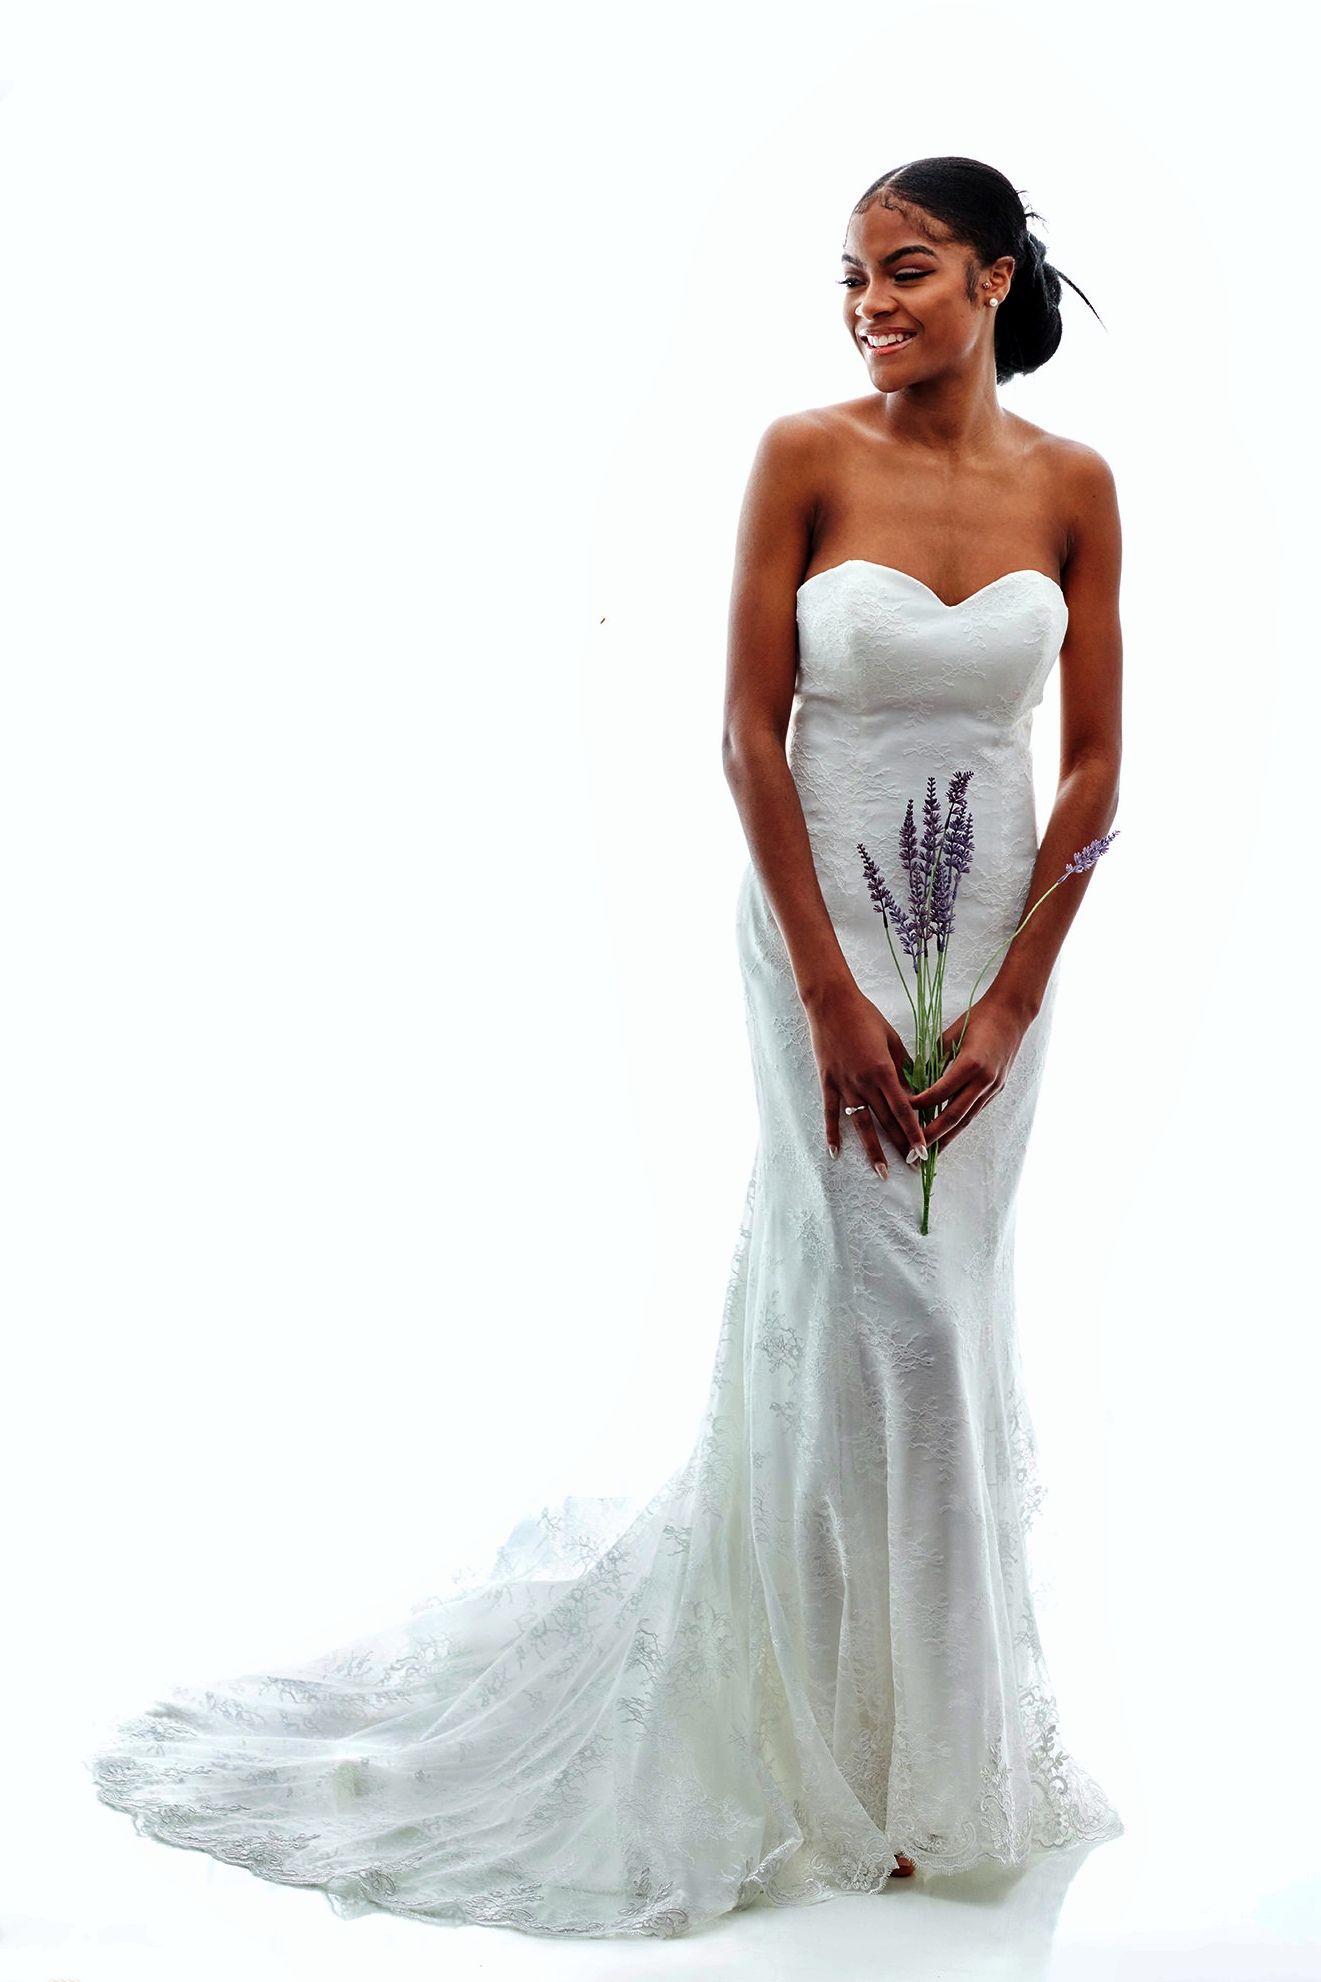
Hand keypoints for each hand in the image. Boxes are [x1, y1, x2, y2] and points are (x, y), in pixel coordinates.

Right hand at [805, 983, 932, 1176]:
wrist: (831, 1003)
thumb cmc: (865, 1016)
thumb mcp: (891, 1038)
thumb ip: (903, 1065)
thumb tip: (912, 1087)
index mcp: (884, 1071)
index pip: (903, 1110)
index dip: (914, 1132)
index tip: (923, 1150)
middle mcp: (865, 1083)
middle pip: (886, 1122)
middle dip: (900, 1146)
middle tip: (912, 1167)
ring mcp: (845, 1085)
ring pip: (862, 1124)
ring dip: (872, 1149)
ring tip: (881, 1171)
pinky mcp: (828, 1082)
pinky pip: (832, 1113)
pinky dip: (833, 1133)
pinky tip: (836, 1152)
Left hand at [906, 994, 1029, 1152]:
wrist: (1012, 1013)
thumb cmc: (978, 1018)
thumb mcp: (950, 1035)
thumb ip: (935, 1059)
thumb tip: (917, 1079)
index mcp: (970, 1064)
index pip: (940, 1092)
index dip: (921, 1105)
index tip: (903, 1112)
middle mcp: (984, 1080)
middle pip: (954, 1114)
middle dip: (934, 1134)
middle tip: (916, 1150)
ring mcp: (993, 1087)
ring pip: (967, 1118)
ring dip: (949, 1137)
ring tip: (932, 1153)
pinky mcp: (997, 1089)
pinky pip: (975, 1111)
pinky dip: (961, 1124)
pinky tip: (949, 1134)